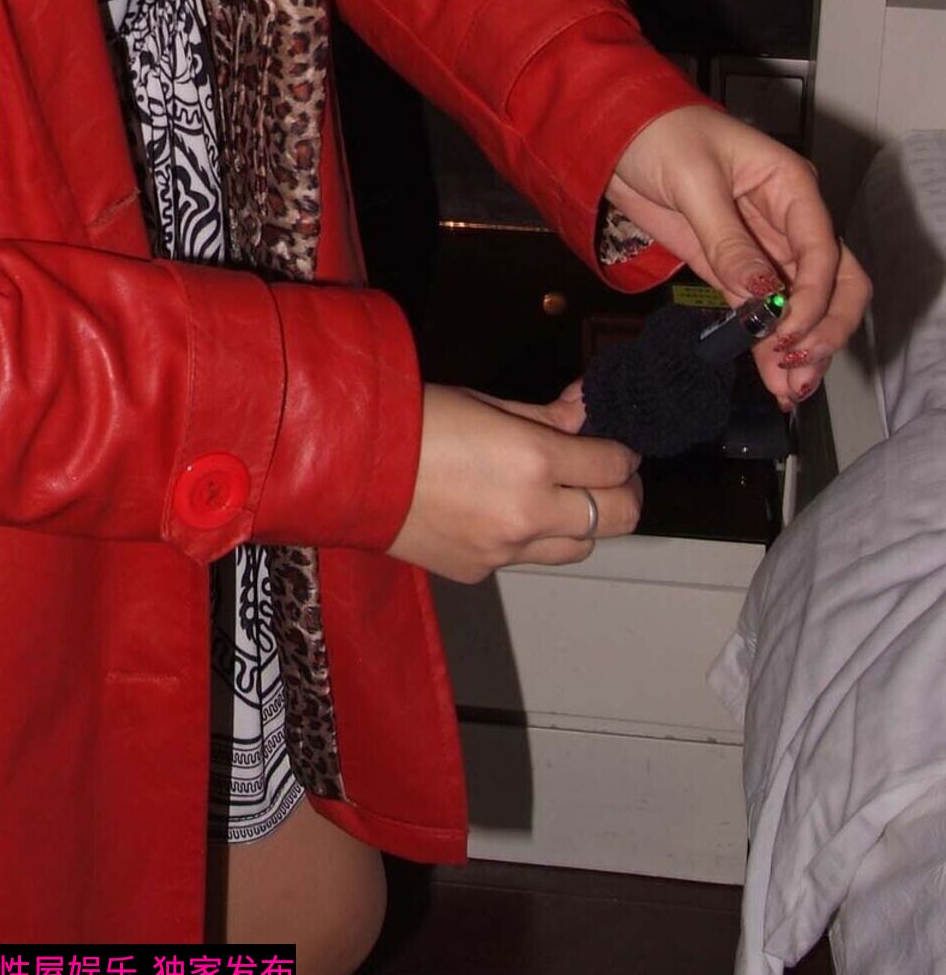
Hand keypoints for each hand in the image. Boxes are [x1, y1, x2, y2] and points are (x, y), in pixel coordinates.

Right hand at [383, 382, 642, 582]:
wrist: (349, 468)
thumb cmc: (412, 420)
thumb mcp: (484, 402)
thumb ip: (546, 415)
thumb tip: (586, 408)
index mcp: (533, 459)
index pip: (614, 465)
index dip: (623, 451)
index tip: (616, 443)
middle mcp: (530, 512)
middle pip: (619, 517)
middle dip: (624, 493)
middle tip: (611, 473)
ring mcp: (507, 551)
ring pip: (580, 546)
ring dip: (582, 520)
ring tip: (561, 495)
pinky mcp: (481, 572)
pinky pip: (528, 558)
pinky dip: (531, 537)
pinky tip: (502, 511)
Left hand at [601, 102, 872, 411]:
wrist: (613, 135)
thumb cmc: (659, 134)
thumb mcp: (694, 181)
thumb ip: (728, 240)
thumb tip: (762, 294)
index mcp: (791, 185)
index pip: (823, 249)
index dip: (815, 296)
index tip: (789, 332)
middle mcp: (788, 219)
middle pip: (834, 282)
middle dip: (823, 330)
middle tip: (797, 369)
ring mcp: (763, 247)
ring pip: (803, 304)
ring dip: (801, 347)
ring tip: (789, 390)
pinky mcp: (732, 267)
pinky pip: (762, 310)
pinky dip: (769, 342)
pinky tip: (773, 376)